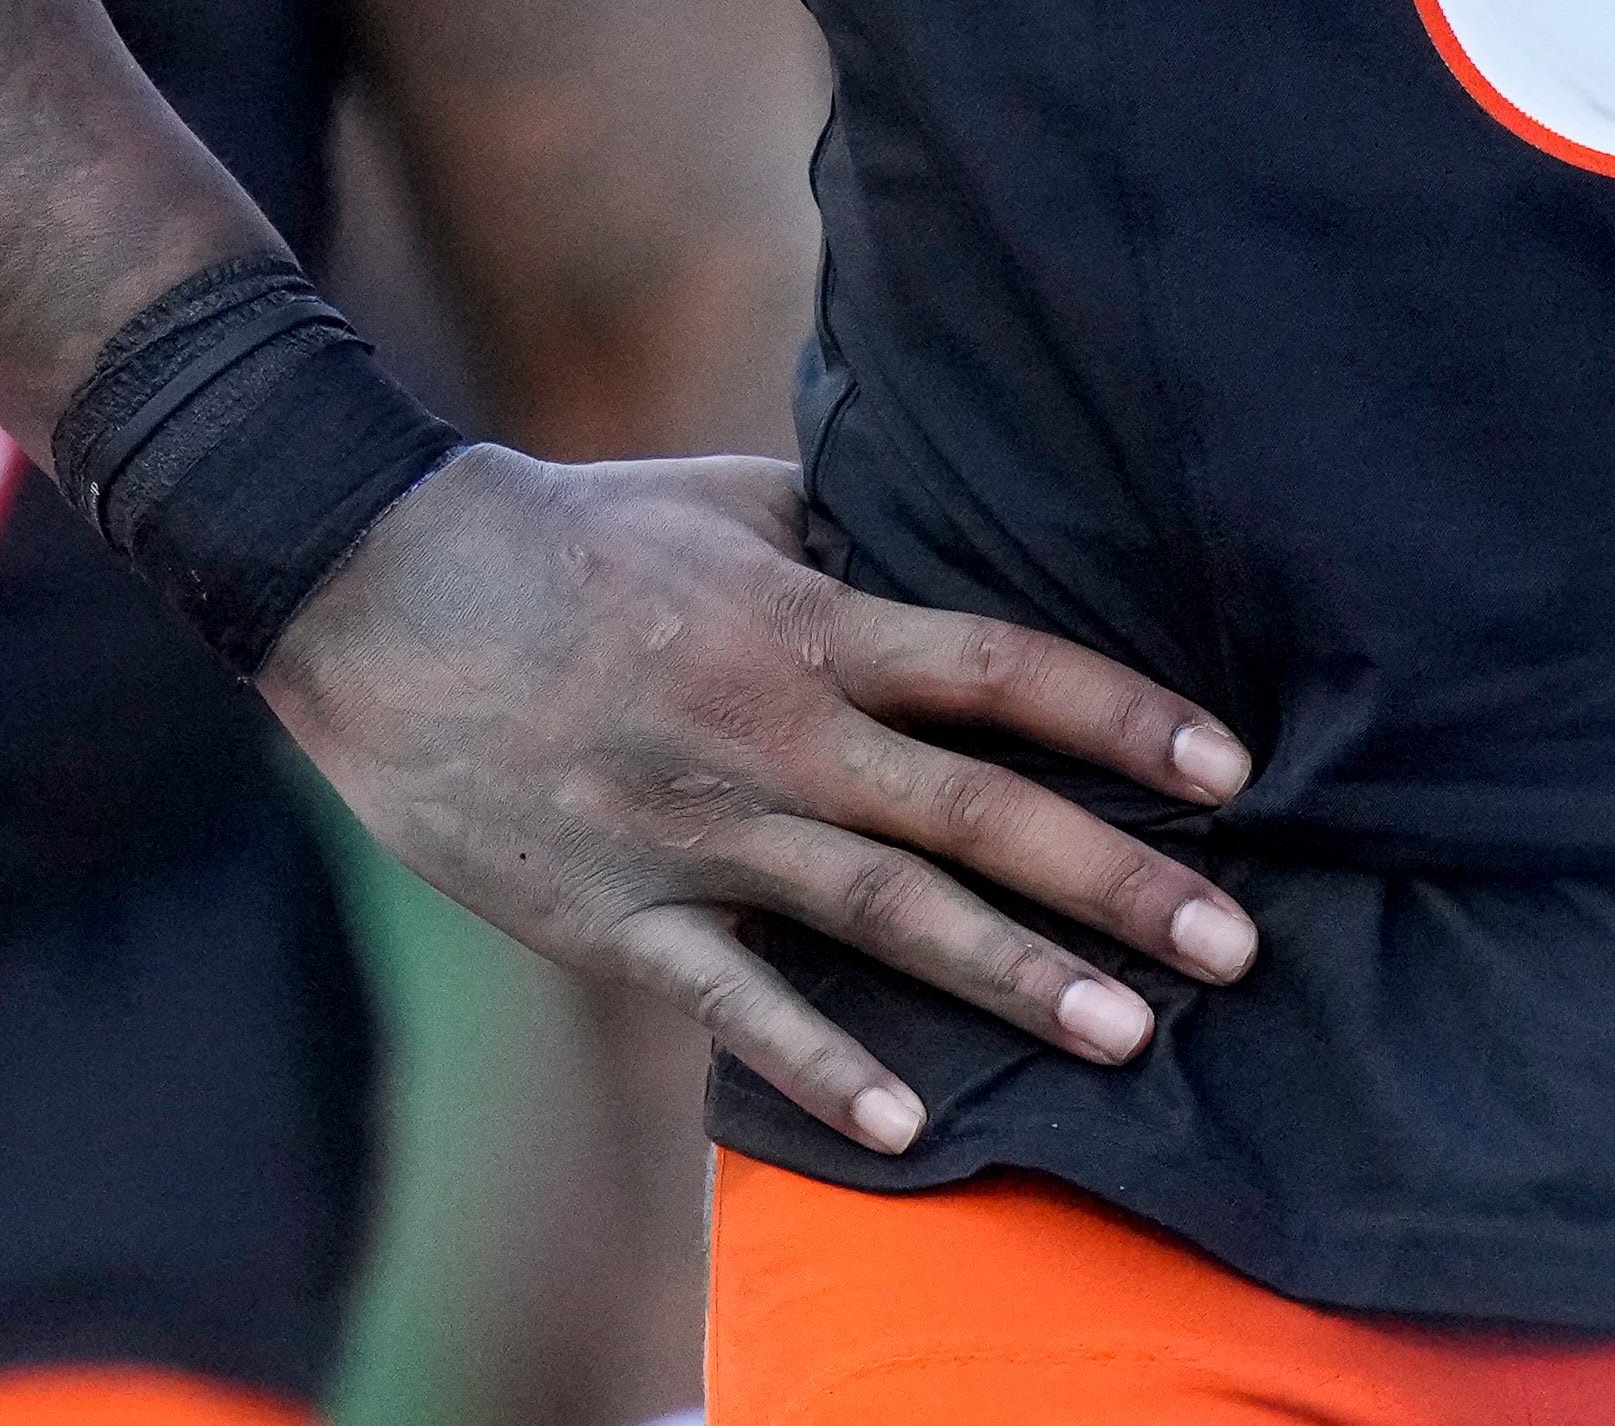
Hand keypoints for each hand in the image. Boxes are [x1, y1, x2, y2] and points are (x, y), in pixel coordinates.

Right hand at [261, 443, 1262, 1158]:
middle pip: (974, 811)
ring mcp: (696, 829)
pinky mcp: (615, 913)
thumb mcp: (728, 498)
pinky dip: (816, 1062)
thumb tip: (950, 528)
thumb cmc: (566, 531)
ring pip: (882, 913)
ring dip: (1012, 976)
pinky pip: (733, 999)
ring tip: (1128, 1034)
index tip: (1228, 770)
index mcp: (808, 621)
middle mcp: (775, 730)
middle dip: (1115, 879)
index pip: (1001, 670)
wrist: (377, 588)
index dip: (1122, 716)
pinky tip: (906, 1117)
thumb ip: (849, 528)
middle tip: (1237, 944)